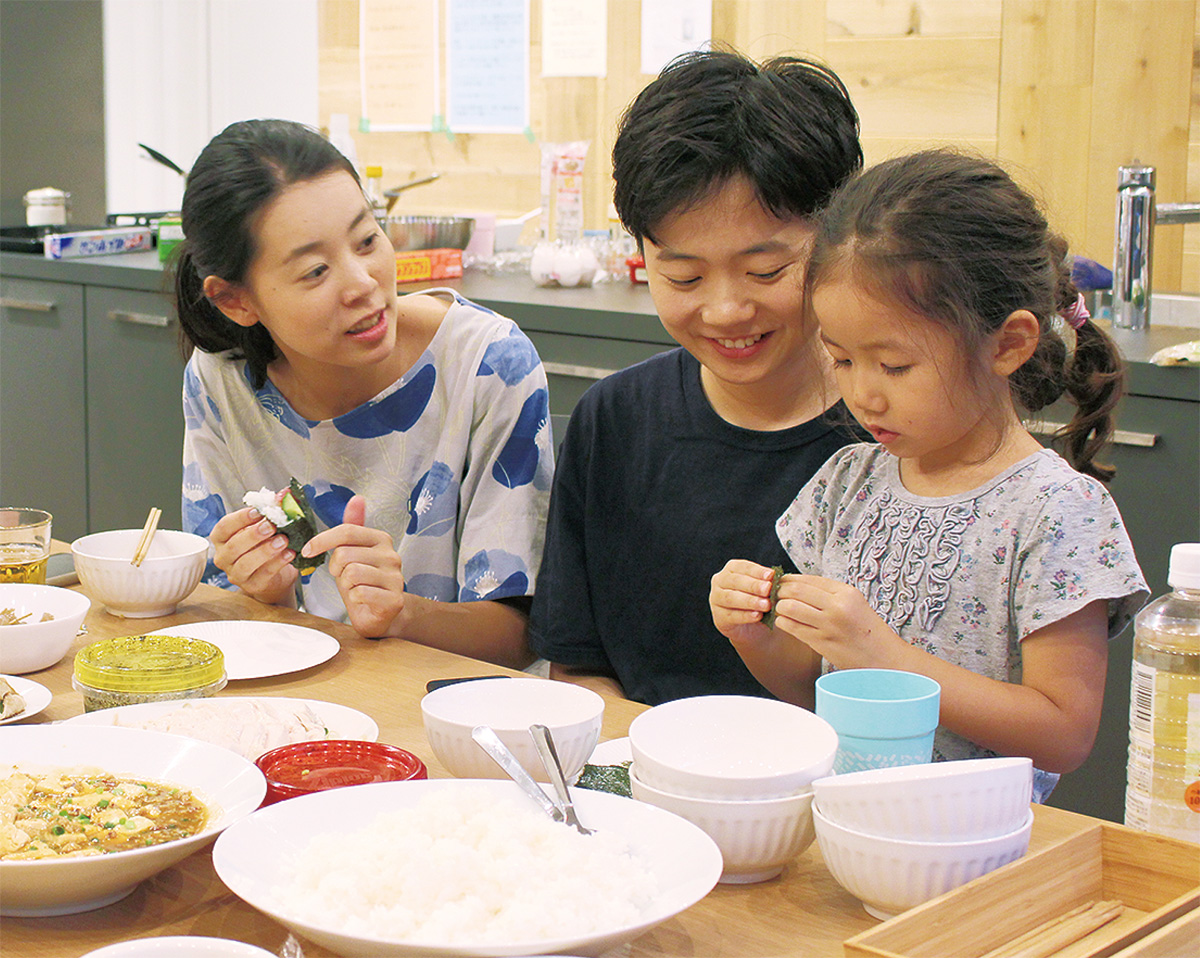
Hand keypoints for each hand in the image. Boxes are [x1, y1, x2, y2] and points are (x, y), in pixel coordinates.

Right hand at [210, 507, 298, 605]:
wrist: (274, 576)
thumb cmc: (264, 547)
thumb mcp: (265, 528)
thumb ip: (271, 512)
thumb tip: (283, 495)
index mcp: (222, 539)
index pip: (224, 527)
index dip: (240, 518)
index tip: (258, 511)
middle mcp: (224, 558)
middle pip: (233, 546)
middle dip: (253, 534)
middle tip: (271, 525)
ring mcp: (236, 574)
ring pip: (246, 563)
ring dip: (265, 550)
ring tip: (283, 540)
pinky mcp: (252, 586)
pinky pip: (264, 574)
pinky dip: (278, 562)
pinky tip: (290, 553)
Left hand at [302, 495, 405, 637]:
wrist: (380, 614)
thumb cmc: (363, 582)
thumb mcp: (353, 552)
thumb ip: (352, 528)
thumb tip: (357, 498)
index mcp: (381, 539)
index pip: (347, 531)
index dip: (322, 540)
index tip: (307, 550)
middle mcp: (392, 555)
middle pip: (345, 554)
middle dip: (336, 568)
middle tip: (343, 576)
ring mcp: (396, 577)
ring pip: (351, 573)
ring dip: (345, 585)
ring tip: (354, 588)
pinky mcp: (394, 599)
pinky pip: (360, 593)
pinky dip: (354, 599)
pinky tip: (362, 599)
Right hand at [709, 559, 776, 643]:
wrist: (754, 626)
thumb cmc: (759, 600)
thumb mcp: (763, 589)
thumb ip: (767, 582)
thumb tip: (775, 577)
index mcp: (731, 569)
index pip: (742, 567)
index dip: (757, 571)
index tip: (771, 575)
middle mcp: (720, 582)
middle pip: (735, 581)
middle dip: (753, 585)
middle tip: (768, 589)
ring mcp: (716, 600)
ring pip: (731, 598)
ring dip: (750, 601)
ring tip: (766, 605)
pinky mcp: (719, 618)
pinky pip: (731, 616)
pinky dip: (745, 616)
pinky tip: (757, 616)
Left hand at [772, 574, 904, 668]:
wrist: (884, 660)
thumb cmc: (868, 631)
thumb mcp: (854, 604)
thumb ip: (830, 594)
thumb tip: (797, 585)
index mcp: (846, 592)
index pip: (808, 579)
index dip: (789, 579)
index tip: (781, 582)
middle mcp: (837, 606)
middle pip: (795, 590)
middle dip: (780, 591)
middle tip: (775, 595)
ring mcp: (828, 625)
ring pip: (789, 607)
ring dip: (779, 607)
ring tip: (779, 609)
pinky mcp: (820, 642)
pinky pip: (791, 627)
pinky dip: (783, 622)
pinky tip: (784, 622)